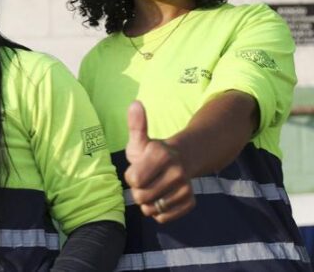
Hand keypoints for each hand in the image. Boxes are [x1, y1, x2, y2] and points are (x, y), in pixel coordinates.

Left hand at [124, 101, 194, 222]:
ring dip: (147, 202)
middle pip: (141, 197)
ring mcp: (185, 187)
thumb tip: (135, 103)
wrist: (181, 161)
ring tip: (153, 188)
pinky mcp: (190, 202)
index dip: (131, 176)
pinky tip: (162, 198)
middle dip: (138, 191)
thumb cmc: (153, 152)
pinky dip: (158, 212)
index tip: (139, 168)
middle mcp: (176, 171)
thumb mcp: (141, 139)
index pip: (132, 180)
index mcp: (161, 154)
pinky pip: (163, 218)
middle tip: (146, 180)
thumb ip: (136, 124)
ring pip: (151, 209)